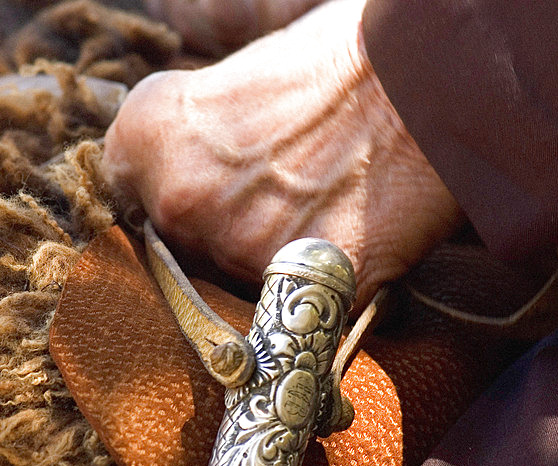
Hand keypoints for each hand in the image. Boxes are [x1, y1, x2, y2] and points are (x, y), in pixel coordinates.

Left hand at [104, 0, 462, 306]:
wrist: (434, 77)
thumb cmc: (344, 58)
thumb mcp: (234, 73)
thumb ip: (190, 129)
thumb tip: (185, 167)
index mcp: (148, 133)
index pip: (123, 197)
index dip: (165, 194)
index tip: (195, 191)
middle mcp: (180, 201)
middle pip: (178, 249)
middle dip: (217, 232)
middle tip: (271, 197)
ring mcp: (240, 256)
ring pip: (234, 287)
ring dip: (265, 266)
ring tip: (317, 214)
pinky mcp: (301, 297)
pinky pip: (295, 315)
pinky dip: (315, 295)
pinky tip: (346, 246)